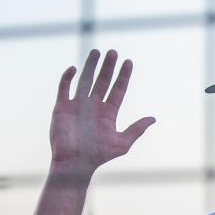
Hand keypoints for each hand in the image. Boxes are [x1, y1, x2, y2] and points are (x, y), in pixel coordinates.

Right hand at [50, 49, 155, 172]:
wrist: (74, 163)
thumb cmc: (98, 156)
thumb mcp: (122, 142)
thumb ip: (136, 129)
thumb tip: (153, 118)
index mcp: (108, 113)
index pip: (118, 89)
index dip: (123, 76)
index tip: (128, 62)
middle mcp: (93, 106)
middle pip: (102, 81)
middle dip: (108, 67)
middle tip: (113, 52)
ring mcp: (77, 105)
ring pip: (85, 80)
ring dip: (90, 66)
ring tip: (96, 51)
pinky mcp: (62, 107)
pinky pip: (64, 88)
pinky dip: (67, 78)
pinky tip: (74, 68)